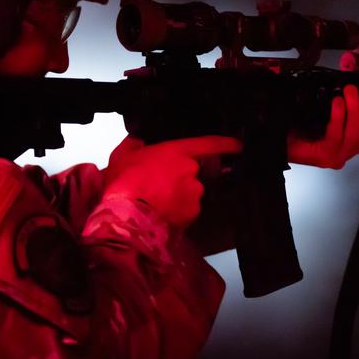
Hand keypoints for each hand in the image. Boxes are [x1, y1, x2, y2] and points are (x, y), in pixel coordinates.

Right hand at [102, 135, 242, 227]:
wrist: (125, 216)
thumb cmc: (122, 183)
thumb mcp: (121, 156)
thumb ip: (133, 145)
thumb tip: (137, 143)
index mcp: (177, 152)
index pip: (209, 144)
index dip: (226, 144)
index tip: (237, 146)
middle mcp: (191, 171)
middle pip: (194, 174)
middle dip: (180, 180)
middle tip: (158, 188)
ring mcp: (194, 193)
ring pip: (190, 195)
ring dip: (178, 198)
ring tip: (154, 204)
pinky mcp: (192, 214)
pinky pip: (187, 212)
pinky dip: (177, 214)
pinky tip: (159, 215)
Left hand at [287, 84, 358, 168]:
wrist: (272, 138)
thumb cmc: (298, 123)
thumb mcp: (324, 107)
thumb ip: (342, 97)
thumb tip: (352, 77)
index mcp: (355, 138)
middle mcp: (351, 149)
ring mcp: (339, 155)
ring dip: (357, 109)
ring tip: (350, 91)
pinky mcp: (325, 156)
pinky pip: (338, 136)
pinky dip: (339, 117)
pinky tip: (337, 103)